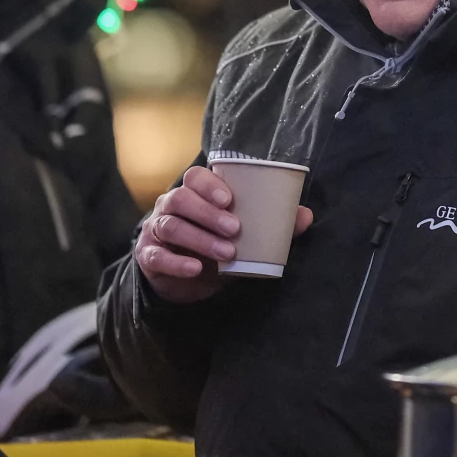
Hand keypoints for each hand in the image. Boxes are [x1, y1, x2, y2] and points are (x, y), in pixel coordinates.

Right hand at [135, 165, 313, 303]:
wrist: (187, 279)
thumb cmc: (217, 243)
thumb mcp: (243, 234)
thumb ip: (272, 222)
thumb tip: (306, 216)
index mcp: (193, 193)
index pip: (194, 178)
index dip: (209, 185)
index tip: (230, 199)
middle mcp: (170, 206)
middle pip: (180, 199)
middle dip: (208, 213)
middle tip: (235, 230)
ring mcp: (156, 231)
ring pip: (170, 225)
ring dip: (199, 238)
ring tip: (226, 252)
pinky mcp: (149, 257)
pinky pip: (157, 256)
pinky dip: (176, 262)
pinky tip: (195, 269)